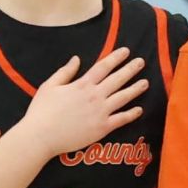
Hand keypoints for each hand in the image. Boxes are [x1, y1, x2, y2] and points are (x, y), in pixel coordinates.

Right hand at [14, 47, 147, 156]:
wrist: (42, 136)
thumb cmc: (42, 111)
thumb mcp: (50, 86)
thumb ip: (65, 72)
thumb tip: (76, 59)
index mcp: (82, 85)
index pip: (103, 67)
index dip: (116, 58)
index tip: (126, 51)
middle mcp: (95, 96)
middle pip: (117, 79)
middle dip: (130, 69)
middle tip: (141, 62)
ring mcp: (100, 112)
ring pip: (123, 97)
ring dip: (135, 89)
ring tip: (145, 83)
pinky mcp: (102, 128)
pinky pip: (121, 119)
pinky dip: (132, 114)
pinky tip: (139, 109)